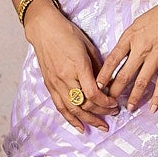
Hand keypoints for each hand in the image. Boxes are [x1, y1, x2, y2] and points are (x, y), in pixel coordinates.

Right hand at [25, 0, 118, 133]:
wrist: (43, 29)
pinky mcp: (50, 86)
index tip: (114, 103)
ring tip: (101, 126)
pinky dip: (70, 119)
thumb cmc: (67, 33)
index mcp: (78, 66)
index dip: (105, 102)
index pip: (93, 93)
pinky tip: (80, 127)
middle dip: (101, 112)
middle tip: (113, 114)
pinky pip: (60, 107)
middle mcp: (65, 78)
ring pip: (73, 109)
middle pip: (84, 104)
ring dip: (88, 120)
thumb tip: (107, 84)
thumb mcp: (88, 47)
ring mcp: (56, 83)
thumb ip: (97, 67)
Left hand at [97, 0, 157, 113]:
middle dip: (115, 91)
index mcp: (131, 36)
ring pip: (141, 82)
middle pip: (124, 74)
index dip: (103, 75)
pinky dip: (157, 97)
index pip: (112, 60)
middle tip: (109, 102)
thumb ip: (129, 39)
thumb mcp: (139, 22)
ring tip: (129, 108)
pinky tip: (153, 107)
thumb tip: (120, 54)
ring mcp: (156, 56)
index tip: (96, 86)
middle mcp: (141, 48)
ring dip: (134, 97)